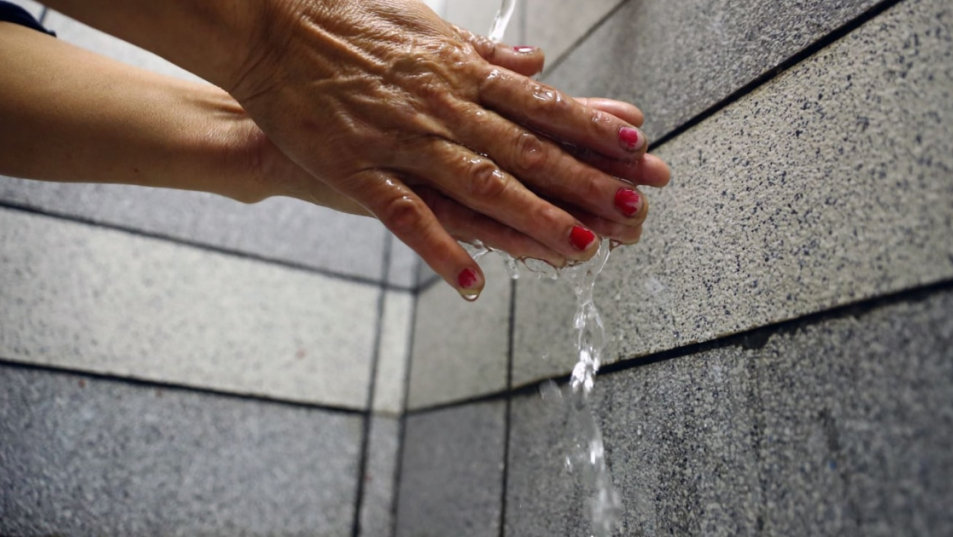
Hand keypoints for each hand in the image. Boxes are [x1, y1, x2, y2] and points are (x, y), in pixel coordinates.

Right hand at [229, 0, 669, 299]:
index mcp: (460, 71)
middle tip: (633, 208)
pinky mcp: (359, 170)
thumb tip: (535, 64)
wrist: (270, 31)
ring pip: (479, 183)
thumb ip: (482, 53)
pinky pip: (407, 216)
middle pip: (525, 148)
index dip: (590, 128)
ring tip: (580, 247)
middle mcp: (442, 106)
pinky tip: (473, 284)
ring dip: (531, 217)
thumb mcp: (425, 28)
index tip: (635, 147)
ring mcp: (403, 140)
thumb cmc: (347, 23)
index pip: (540, 104)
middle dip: (583, 181)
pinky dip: (441, 250)